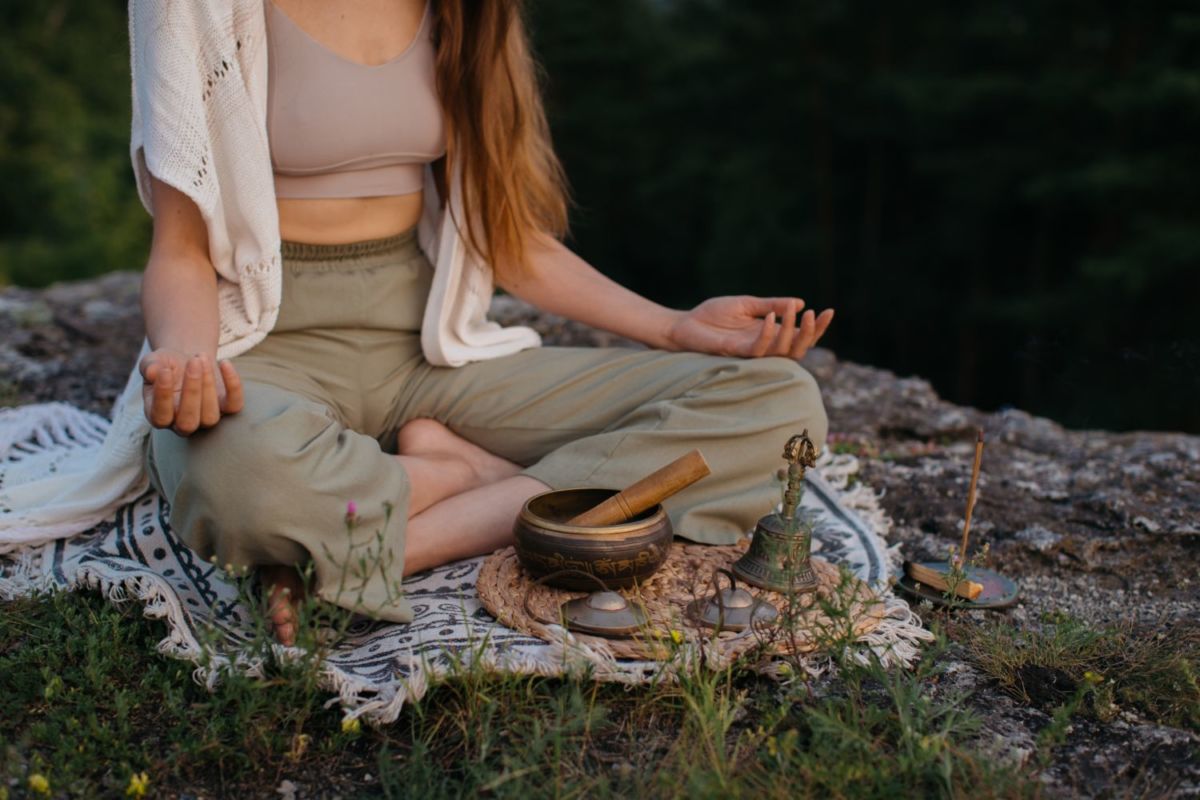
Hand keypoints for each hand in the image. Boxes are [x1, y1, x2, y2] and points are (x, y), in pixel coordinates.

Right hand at [139, 349, 243, 435]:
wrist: (190, 360)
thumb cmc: (166, 365)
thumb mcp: (154, 362)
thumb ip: (149, 366)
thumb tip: (152, 371)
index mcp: (159, 416)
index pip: (160, 417)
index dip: (163, 396)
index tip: (165, 370)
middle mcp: (182, 424)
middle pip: (188, 423)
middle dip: (192, 391)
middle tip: (192, 362)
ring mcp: (206, 419)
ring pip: (210, 416)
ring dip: (209, 384)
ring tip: (201, 357)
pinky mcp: (227, 408)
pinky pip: (235, 405)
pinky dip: (233, 385)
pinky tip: (224, 362)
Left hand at [665, 296, 833, 358]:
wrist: (685, 323)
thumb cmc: (713, 315)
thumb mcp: (747, 304)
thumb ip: (772, 305)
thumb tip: (800, 302)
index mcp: (770, 334)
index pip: (799, 335)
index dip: (816, 327)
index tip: (829, 311)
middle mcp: (764, 346)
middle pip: (797, 348)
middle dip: (810, 334)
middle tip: (816, 315)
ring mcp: (751, 352)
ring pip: (781, 351)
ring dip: (792, 333)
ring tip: (799, 314)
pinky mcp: (736, 353)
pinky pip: (758, 349)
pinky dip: (767, 334)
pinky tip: (771, 319)